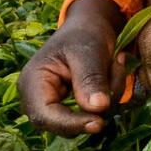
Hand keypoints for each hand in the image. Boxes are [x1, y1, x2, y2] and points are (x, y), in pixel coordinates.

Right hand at [19, 0, 129, 135]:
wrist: (89, 26)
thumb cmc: (83, 32)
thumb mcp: (88, 50)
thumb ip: (91, 78)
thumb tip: (98, 108)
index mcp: (32, 82)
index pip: (45, 116)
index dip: (70, 124)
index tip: (98, 123)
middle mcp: (38, 99)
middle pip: (64, 122)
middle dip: (97, 105)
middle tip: (117, 68)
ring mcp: (55, 105)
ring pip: (84, 119)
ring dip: (109, 96)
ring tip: (116, 62)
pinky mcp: (72, 107)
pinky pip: (93, 114)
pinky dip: (110, 96)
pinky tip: (114, 70)